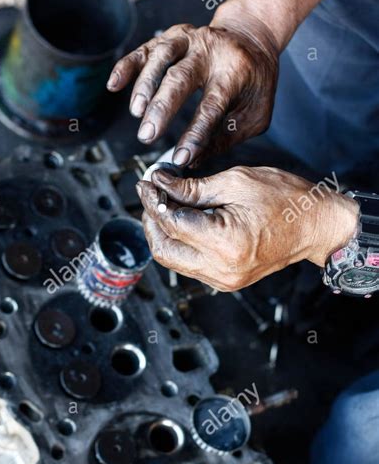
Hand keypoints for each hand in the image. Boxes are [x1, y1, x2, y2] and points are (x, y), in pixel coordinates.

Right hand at [107, 16, 278, 166]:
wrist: (252, 35)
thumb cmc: (254, 82)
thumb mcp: (254, 114)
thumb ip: (225, 138)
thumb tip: (193, 161)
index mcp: (235, 71)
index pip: (212, 106)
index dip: (194, 133)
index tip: (180, 157)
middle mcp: (210, 51)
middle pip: (181, 78)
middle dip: (161, 108)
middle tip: (147, 136)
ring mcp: (189, 39)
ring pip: (160, 58)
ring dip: (144, 86)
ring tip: (136, 113)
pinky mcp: (171, 36)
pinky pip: (144, 49)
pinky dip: (127, 65)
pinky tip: (114, 85)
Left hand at [136, 167, 358, 290]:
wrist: (315, 226)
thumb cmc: (285, 199)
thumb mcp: (235, 182)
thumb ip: (191, 187)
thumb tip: (159, 183)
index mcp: (225, 242)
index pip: (171, 223)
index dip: (153, 200)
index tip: (146, 182)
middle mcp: (221, 268)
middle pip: (164, 249)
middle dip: (150, 220)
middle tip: (150, 194)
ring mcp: (222, 279)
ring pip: (172, 260)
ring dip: (161, 233)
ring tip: (164, 205)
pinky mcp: (224, 281)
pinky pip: (188, 265)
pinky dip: (178, 243)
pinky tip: (180, 222)